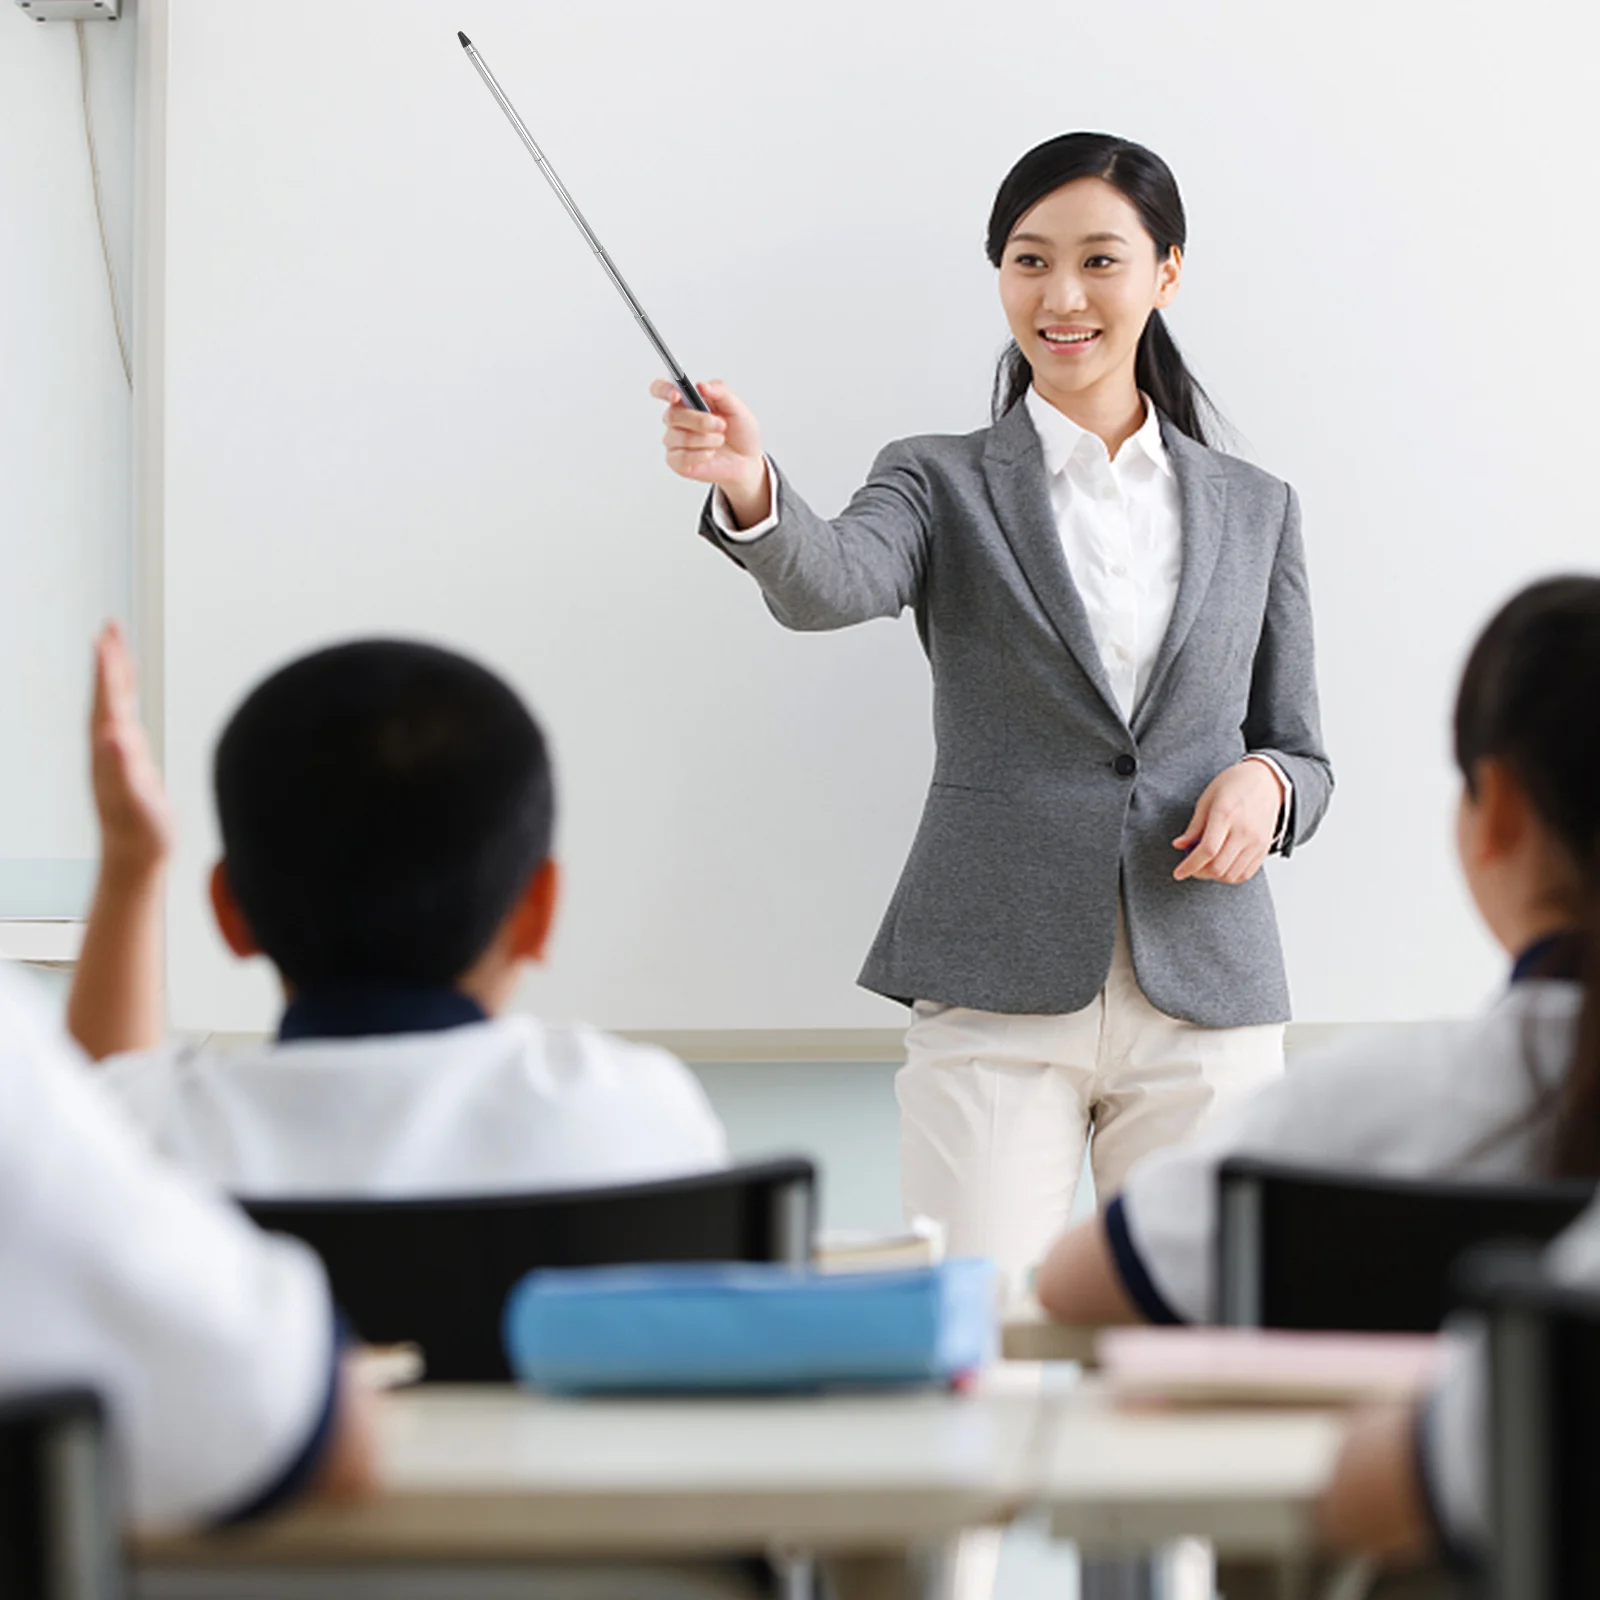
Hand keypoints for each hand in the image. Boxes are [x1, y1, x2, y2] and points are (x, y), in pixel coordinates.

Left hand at [90, 623, 172, 878]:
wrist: (135, 857)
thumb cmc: (140, 833)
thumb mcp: (136, 802)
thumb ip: (124, 768)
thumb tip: (114, 736)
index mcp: (111, 750)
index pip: (108, 700)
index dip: (108, 668)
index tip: (106, 636)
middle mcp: (109, 746)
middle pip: (107, 693)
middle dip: (109, 658)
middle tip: (110, 626)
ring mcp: (116, 752)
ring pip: (113, 701)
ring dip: (114, 672)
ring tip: (116, 645)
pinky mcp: (127, 759)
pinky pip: (124, 715)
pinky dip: (125, 695)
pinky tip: (128, 690)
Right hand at [650, 378, 768, 523]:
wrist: (746, 460)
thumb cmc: (738, 433)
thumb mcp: (737, 408)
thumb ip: (720, 392)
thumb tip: (701, 385)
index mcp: (686, 401)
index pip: (661, 389)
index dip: (664, 390)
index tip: (677, 395)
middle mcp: (676, 419)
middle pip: (672, 415)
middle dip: (700, 421)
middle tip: (721, 425)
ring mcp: (674, 441)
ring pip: (680, 437)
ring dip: (706, 439)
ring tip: (720, 440)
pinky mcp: (676, 461)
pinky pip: (682, 457)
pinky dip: (701, 454)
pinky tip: (711, 453)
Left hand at [1173, 760, 1283, 883]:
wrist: (1266, 781)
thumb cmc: (1234, 785)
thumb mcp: (1207, 799)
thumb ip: (1194, 826)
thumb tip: (1179, 845)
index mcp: (1226, 814)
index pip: (1207, 850)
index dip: (1190, 866)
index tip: (1178, 873)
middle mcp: (1244, 830)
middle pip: (1219, 867)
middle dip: (1199, 873)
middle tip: (1191, 868)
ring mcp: (1257, 841)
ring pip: (1232, 875)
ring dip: (1214, 876)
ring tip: (1206, 867)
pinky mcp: (1264, 847)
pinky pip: (1246, 873)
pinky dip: (1231, 876)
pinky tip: (1222, 867)